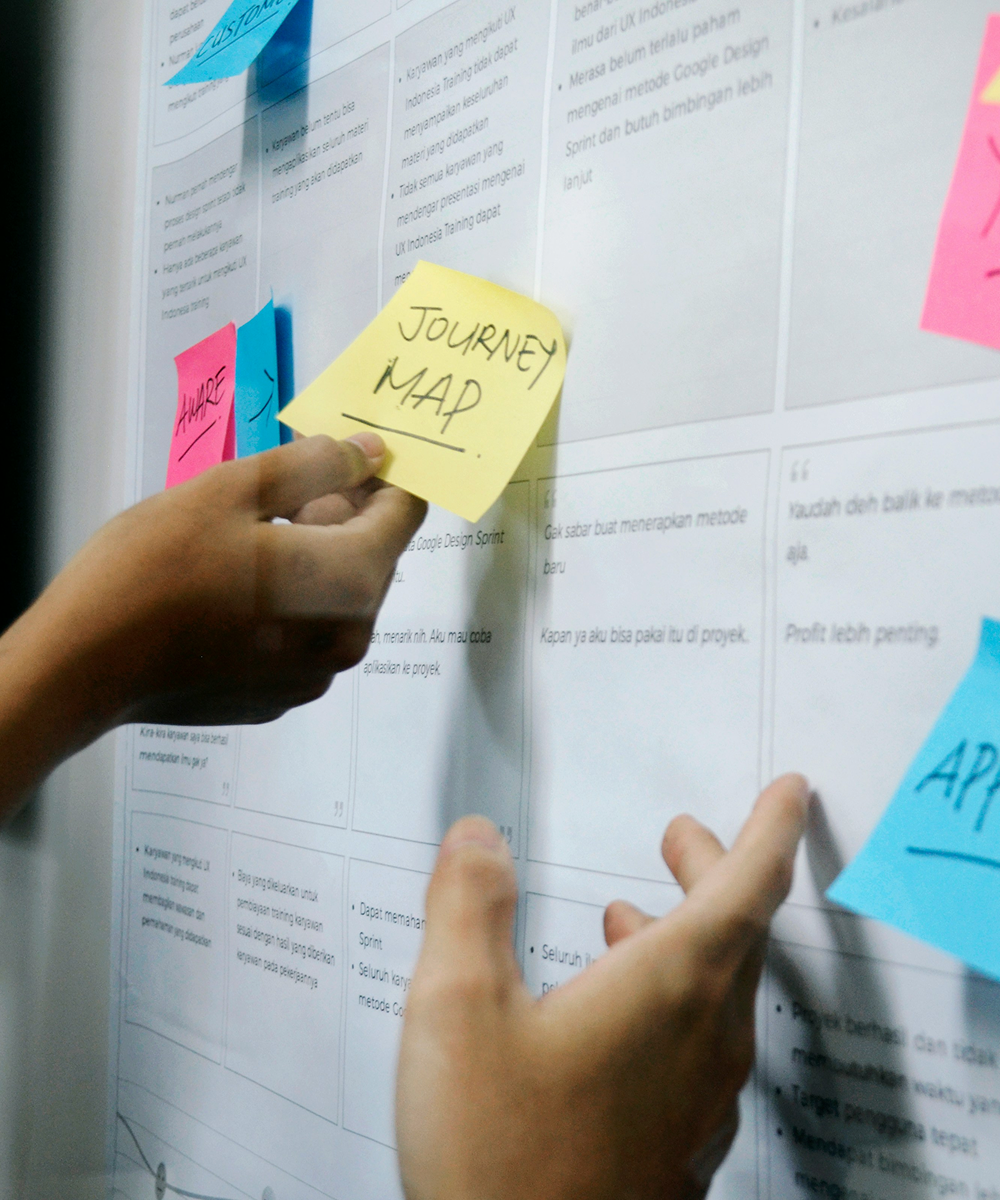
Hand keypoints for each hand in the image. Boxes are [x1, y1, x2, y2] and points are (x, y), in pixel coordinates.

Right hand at [0, 434, 425, 812]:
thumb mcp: (233, 489)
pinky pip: (308, 632)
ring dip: (313, 557)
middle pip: (375, 556)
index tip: (341, 457)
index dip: (380, 476)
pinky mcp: (282, 695)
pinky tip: (233, 588)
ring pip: (340, 595)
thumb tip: (370, 452)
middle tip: (275, 494)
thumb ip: (315, 465)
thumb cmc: (152, 570)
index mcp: (349, 581)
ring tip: (245, 539)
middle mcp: (347, 637)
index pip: (405, 514)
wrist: (85, 663)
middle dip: (340, 515)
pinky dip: (289, 602)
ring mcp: (314, 675)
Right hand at [397, 774, 808, 1199]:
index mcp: (670, 988)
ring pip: (718, 993)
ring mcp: (699, 1100)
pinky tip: (613, 1012)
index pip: (748, 884)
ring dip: (686, 935)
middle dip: (714, 870)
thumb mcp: (455, 1007)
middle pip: (737, 933)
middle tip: (684, 835)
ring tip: (629, 912)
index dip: (772, 828)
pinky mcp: (677, 1146)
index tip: (790, 792)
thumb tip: (480, 837)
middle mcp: (704, 1041)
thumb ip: (468, 904)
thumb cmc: (497, 1157)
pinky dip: (671, 998)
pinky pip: (699, 1047)